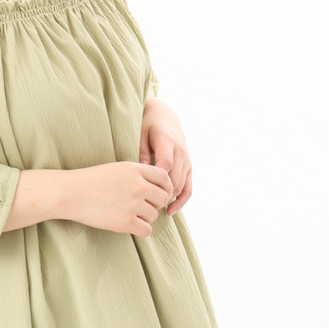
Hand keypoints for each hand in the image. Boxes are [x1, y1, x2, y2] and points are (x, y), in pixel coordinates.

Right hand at [64, 162, 173, 236]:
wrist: (69, 193)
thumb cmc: (90, 181)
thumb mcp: (116, 169)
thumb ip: (137, 174)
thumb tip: (156, 188)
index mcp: (136, 169)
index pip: (165, 179)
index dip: (164, 188)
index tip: (156, 195)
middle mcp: (138, 185)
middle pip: (163, 199)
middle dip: (154, 204)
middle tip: (140, 207)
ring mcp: (133, 204)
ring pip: (153, 216)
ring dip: (144, 218)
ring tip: (127, 215)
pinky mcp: (125, 222)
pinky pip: (146, 231)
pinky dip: (140, 231)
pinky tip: (128, 226)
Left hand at [138, 96, 192, 216]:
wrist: (165, 117)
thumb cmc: (148, 126)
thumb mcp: (140, 136)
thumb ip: (142, 155)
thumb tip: (142, 176)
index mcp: (167, 142)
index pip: (165, 164)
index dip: (157, 180)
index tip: (144, 192)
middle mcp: (181, 152)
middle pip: (174, 178)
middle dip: (161, 193)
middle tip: (144, 205)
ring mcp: (187, 161)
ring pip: (182, 185)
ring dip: (170, 198)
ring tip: (153, 210)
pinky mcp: (189, 167)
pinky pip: (189, 187)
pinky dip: (181, 200)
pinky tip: (170, 210)